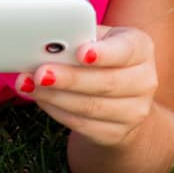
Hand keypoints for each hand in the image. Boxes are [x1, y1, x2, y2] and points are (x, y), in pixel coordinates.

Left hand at [17, 26, 157, 146]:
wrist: (124, 102)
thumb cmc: (104, 61)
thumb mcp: (99, 41)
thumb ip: (79, 38)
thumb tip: (46, 44)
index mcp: (141, 48)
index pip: (126, 50)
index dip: (104, 54)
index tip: (82, 53)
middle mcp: (144, 80)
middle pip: (105, 82)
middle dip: (70, 78)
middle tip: (41, 73)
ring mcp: (134, 111)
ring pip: (90, 106)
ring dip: (55, 97)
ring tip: (29, 85)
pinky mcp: (117, 134)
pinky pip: (82, 124)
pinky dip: (56, 111)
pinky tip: (40, 99)